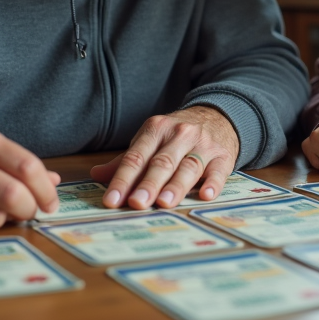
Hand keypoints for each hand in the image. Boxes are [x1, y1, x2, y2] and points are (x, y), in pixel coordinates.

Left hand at [89, 106, 239, 209]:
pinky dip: (213, 183)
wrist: (218, 116)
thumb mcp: (152, 139)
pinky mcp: (223, 156)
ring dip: (176, 186)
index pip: (136, 157)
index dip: (123, 179)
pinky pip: (218, 171)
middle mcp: (179, 134)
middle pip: (161, 162)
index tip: (111, 200)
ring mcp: (203, 145)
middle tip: (137, 203)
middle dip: (148, 184)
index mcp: (156, 129)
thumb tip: (96, 175)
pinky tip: (205, 195)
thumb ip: (127, 160)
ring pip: (188, 167)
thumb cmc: (178, 136)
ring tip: (165, 203)